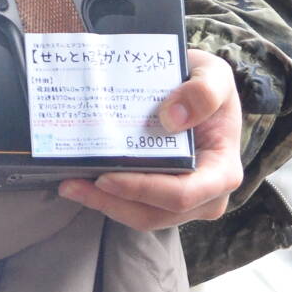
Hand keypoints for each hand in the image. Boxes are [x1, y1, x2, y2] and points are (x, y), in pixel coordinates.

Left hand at [57, 50, 243, 229]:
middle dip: (112, 203)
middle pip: (156, 213)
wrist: (201, 88)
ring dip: (105, 205)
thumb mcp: (215, 75)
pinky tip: (81, 180)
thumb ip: (203, 91)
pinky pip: (136, 206)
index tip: (106, 177)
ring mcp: (185, 200)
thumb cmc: (208, 84)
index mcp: (222, 171)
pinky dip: (109, 197)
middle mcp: (206, 196)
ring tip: (69, 185)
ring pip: (143, 216)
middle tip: (71, 185)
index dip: (142, 190)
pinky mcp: (163, 195)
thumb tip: (171, 118)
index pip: (182, 194)